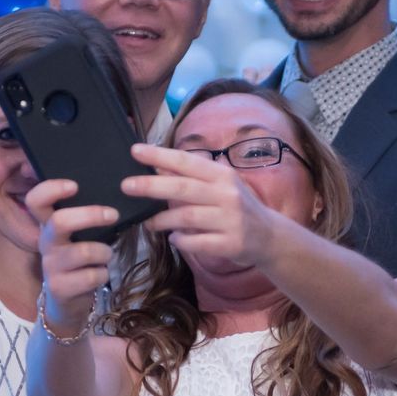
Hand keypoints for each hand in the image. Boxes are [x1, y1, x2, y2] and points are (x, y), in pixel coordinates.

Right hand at [27, 178, 117, 333]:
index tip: (74, 185)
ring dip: (104, 252)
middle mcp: (45, 243)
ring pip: (83, 251)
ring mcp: (50, 266)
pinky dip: (103, 274)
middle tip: (112, 214)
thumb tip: (118, 194)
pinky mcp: (60, 288)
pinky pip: (92, 276)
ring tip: (106, 255)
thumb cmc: (79, 262)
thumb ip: (87, 218)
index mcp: (48, 225)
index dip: (51, 189)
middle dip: (90, 215)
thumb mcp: (78, 237)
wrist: (67, 304)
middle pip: (60, 221)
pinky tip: (100, 275)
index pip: (36, 200)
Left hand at [122, 144, 278, 269]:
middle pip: (183, 188)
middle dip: (152, 186)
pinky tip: (174, 238)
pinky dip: (181, 240)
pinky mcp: (230, 244)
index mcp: (222, 175)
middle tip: (126, 186)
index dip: (160, 156)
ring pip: (187, 217)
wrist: (269, 236)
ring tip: (149, 223)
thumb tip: (157, 168)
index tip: (135, 151)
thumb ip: (193, 178)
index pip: (187, 162)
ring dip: (163, 220)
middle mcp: (227, 194)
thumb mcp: (220, 186)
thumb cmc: (237, 207)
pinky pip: (197, 242)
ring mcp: (230, 220)